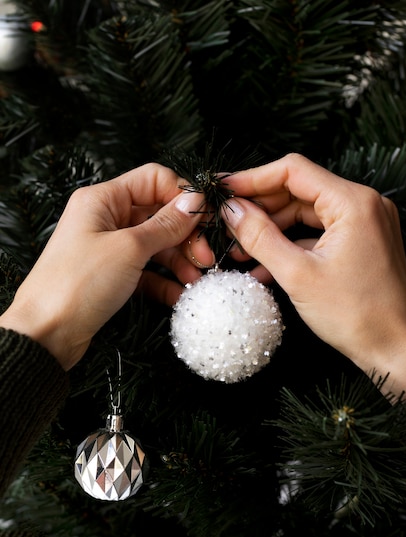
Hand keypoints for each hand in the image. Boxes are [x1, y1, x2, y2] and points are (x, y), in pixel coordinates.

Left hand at [0, 163, 210, 369]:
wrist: (46, 333)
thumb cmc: (78, 283)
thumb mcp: (129, 248)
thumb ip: (166, 224)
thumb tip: (195, 201)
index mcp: (103, 199)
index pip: (152, 180)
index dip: (182, 195)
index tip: (205, 217)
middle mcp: (107, 220)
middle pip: (159, 215)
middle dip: (186, 235)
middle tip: (206, 257)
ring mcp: (110, 249)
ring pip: (157, 246)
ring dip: (180, 262)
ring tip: (197, 280)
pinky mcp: (114, 277)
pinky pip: (148, 273)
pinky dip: (166, 283)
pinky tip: (181, 296)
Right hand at [222, 153, 405, 399]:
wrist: (394, 348)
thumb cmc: (357, 315)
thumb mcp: (297, 275)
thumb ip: (260, 237)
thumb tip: (232, 210)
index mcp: (353, 204)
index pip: (293, 171)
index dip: (253, 179)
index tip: (225, 190)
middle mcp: (363, 205)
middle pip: (298, 190)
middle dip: (260, 209)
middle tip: (228, 225)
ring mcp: (363, 224)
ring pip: (305, 213)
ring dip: (272, 230)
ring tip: (241, 250)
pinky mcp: (360, 242)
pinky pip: (318, 233)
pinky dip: (291, 244)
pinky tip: (264, 265)